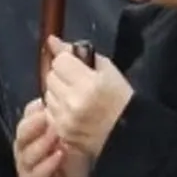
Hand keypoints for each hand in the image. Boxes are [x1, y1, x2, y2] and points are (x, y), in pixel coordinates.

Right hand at [14, 98, 90, 176]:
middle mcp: (25, 153)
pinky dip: (46, 165)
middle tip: (47, 116)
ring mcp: (27, 172)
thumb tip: (66, 101)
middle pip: (21, 134)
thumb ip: (65, 124)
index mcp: (32, 139)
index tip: (45, 101)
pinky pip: (35, 176)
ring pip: (26, 154)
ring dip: (41, 143)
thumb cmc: (71, 170)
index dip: (33, 110)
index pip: (26, 119)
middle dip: (33, 124)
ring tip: (55, 134)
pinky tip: (58, 156)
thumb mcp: (71, 142)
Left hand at [44, 36, 133, 157]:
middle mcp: (73, 102)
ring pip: (47, 94)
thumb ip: (78, 53)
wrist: (129, 135)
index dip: (66, 61)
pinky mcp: (61, 132)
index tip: (76, 66)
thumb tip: (52, 40)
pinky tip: (72, 111)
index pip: (60, 61)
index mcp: (88, 84)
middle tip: (77, 82)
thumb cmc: (121, 99)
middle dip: (61, 76)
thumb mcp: (107, 70)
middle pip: (51, 77)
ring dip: (57, 92)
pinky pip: (48, 112)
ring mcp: (65, 119)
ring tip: (76, 98)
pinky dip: (57, 109)